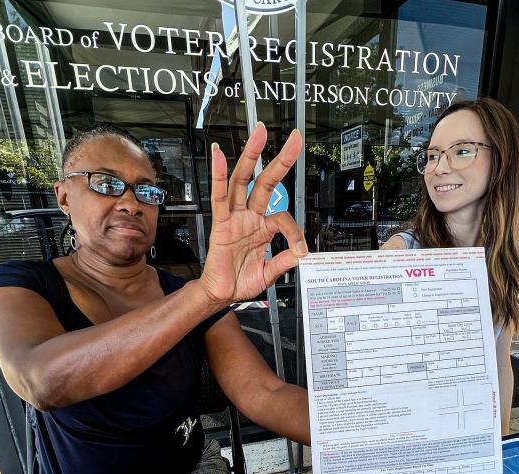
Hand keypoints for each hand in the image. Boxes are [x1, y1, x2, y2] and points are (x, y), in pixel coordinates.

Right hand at [198, 123, 308, 305]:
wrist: (222, 294)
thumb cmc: (240, 281)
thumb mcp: (269, 273)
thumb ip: (283, 261)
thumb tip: (300, 254)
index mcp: (263, 227)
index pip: (284, 217)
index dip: (295, 232)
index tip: (301, 250)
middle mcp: (249, 217)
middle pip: (266, 181)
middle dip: (280, 159)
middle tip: (294, 138)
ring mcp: (234, 217)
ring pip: (242, 181)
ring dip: (251, 156)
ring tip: (259, 134)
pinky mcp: (220, 224)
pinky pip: (219, 197)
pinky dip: (218, 176)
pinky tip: (219, 156)